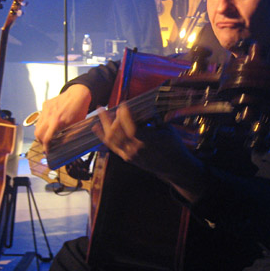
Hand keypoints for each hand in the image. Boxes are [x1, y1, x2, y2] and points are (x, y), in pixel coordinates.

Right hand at [34, 84, 91, 152]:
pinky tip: (50, 123)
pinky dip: (43, 122)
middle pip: (38, 133)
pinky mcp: (45, 105)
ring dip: (41, 132)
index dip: (46, 146)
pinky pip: (41, 116)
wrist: (78, 94)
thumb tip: (63, 145)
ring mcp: (46, 109)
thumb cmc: (79, 109)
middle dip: (40, 141)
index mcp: (57, 122)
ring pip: (37, 125)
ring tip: (47, 135)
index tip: (47, 150)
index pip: (46, 138)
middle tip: (45, 144)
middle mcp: (49, 116)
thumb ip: (68, 134)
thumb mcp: (76, 125)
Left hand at [93, 103, 208, 201]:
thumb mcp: (167, 129)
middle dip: (112, 118)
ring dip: (104, 124)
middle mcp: (136, 150)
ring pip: (112, 139)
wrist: (173, 167)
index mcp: (147, 142)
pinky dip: (103, 136)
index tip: (124, 104)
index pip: (131, 128)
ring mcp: (129, 155)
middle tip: (109, 106)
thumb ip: (155, 118)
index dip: (125, 115)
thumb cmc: (173, 145)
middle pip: (118, 133)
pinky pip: (112, 146)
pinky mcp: (126, 158)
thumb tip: (145, 105)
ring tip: (101, 111)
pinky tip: (96, 126)